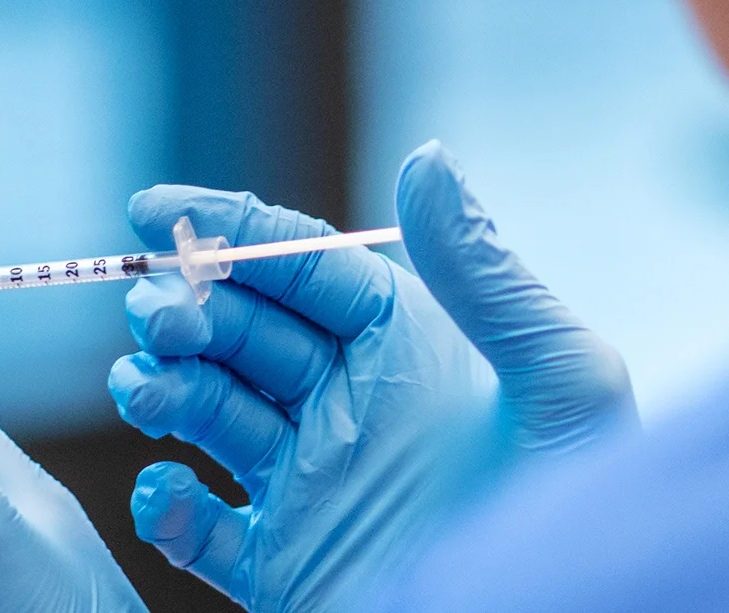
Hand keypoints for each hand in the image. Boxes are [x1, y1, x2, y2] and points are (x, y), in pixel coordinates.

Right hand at [110, 143, 635, 610]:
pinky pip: (200, 530)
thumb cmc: (582, 524)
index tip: (151, 212)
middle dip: (187, 311)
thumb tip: (424, 159)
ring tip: (147, 391)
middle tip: (160, 315)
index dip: (229, 233)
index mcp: (410, 355)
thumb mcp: (560, 387)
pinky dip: (164, 507)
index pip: (304, 271)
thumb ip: (486, 277)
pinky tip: (169, 492)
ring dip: (162, 390)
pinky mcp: (283, 569)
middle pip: (242, 334)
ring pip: (207, 415)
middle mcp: (352, 412)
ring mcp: (310, 490)